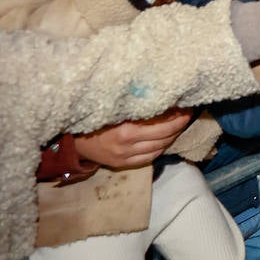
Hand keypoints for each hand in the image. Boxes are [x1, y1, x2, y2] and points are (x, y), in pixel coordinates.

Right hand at [73, 110, 191, 168]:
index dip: (176, 116)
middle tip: (187, 113)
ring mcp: (125, 156)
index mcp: (126, 129)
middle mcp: (127, 145)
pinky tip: (166, 139)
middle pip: (163, 136)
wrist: (72, 138)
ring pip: (159, 147)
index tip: (185, 106)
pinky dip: (161, 147)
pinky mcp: (123, 163)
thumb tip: (161, 95)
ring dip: (172, 136)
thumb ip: (135, 103)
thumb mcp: (114, 107)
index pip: (161, 123)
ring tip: (179, 125)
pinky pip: (150, 157)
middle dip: (179, 124)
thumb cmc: (94, 117)